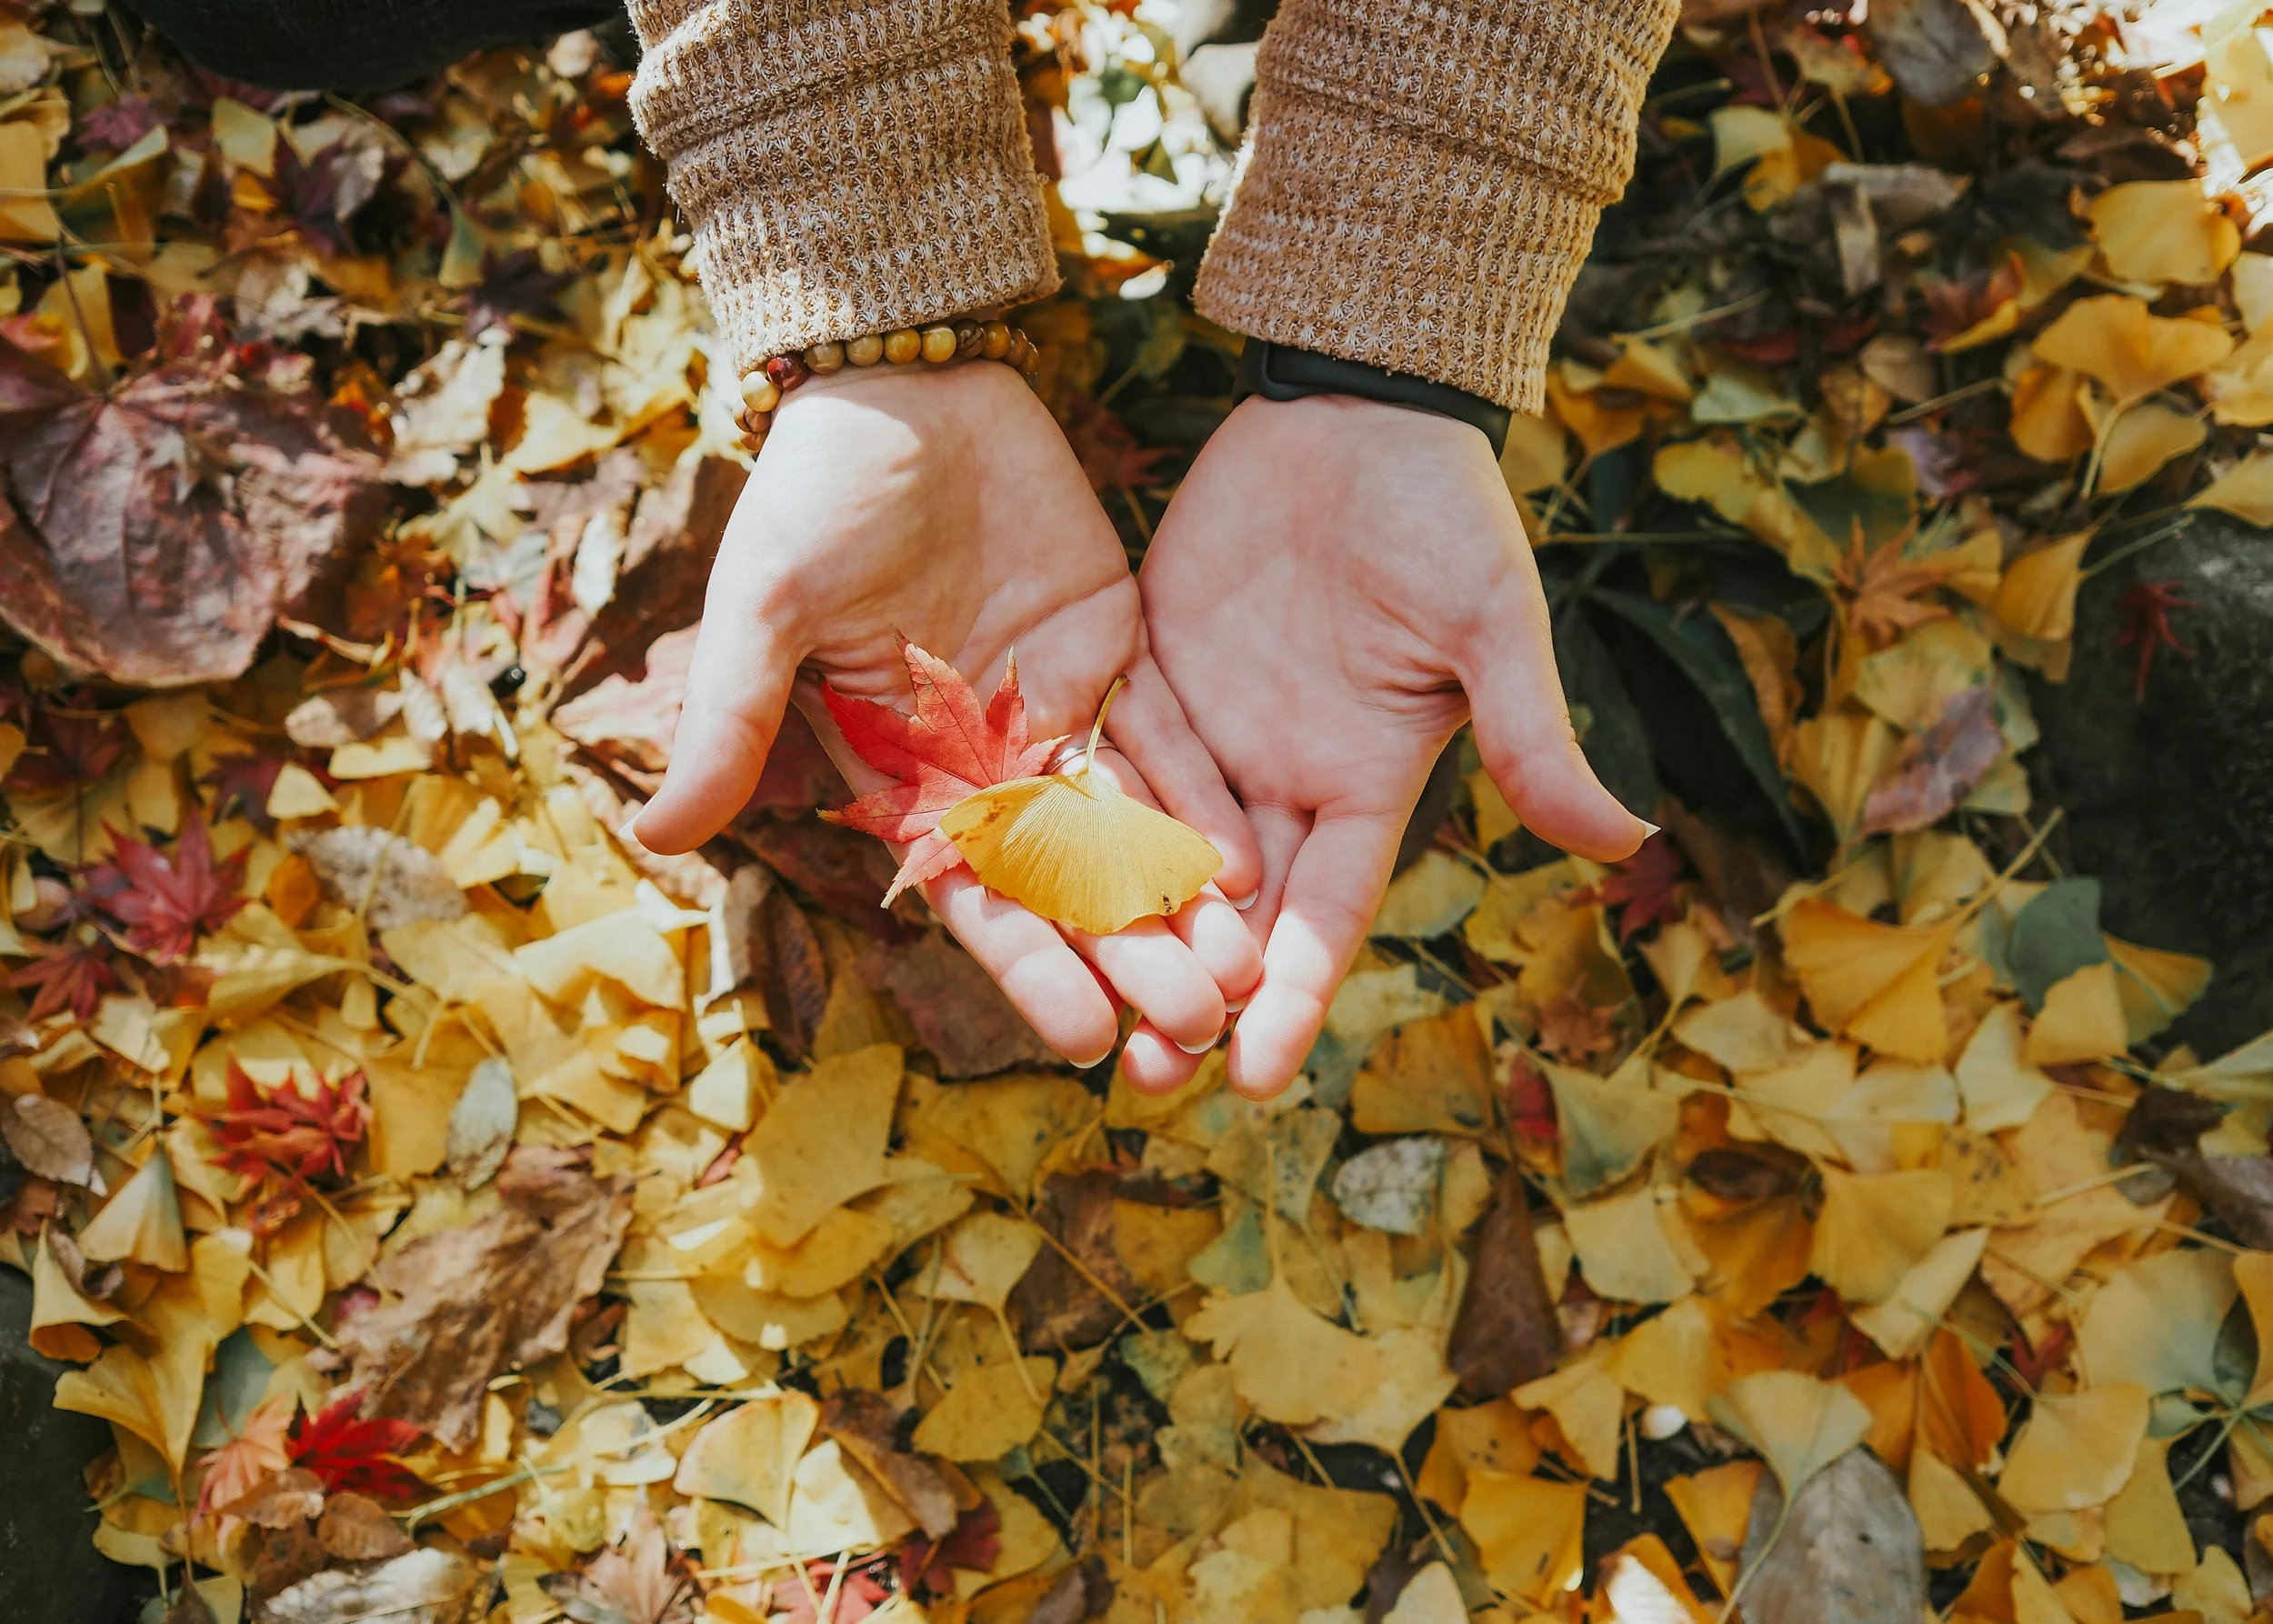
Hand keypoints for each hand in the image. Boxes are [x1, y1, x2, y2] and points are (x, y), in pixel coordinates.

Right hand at [631, 361, 1261, 1065]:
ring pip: (1130, 821)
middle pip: (1071, 880)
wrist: (897, 381)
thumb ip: (730, 724)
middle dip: (1132, 954)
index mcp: (904, 771)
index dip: (1033, 967)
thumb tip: (651, 839)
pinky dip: (1206, 794)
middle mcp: (986, 756)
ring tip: (1248, 972)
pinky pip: (1167, 732)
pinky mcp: (1112, 644)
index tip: (1091, 1041)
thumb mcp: (763, 609)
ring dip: (1183, 898)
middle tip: (1200, 1028)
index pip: (977, 893)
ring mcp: (1054, 703)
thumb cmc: (812, 493)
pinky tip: (1256, 858)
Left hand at [1139, 394, 1649, 1098]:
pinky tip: (1025, 879)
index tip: (1260, 1078)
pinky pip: (1104, 754)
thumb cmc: (1440, 507)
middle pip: (1233, 909)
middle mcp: (1280, 773)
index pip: (1325, 913)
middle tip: (1151, 1076)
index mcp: (1363, 782)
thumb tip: (1628, 841)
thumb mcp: (1489, 622)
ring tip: (1081, 1007)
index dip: (1294, 993)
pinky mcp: (1145, 666)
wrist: (1353, 405)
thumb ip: (1531, 734)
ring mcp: (1210, 724)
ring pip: (1155, 848)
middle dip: (1196, 992)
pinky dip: (1072, 816)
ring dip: (1122, 927)